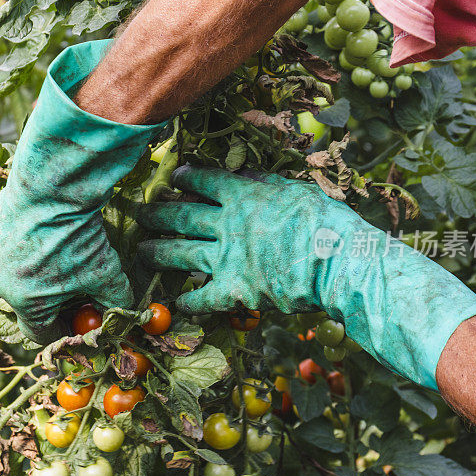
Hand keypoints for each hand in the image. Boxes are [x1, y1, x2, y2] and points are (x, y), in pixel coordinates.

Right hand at [0, 40, 164, 343]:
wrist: (50, 184)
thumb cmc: (77, 233)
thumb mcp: (105, 271)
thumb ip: (115, 300)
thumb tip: (123, 314)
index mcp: (26, 304)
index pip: (41, 333)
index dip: (63, 329)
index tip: (80, 317)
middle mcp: (0, 285)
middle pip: (29, 303)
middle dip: (53, 297)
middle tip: (76, 280)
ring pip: (16, 274)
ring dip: (36, 269)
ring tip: (60, 247)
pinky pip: (4, 248)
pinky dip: (22, 244)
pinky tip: (41, 228)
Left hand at [136, 166, 475, 388]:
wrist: (337, 261)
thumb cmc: (324, 220)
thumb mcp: (293, 189)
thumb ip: (263, 182)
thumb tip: (242, 174)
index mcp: (241, 195)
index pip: (202, 181)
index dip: (184, 178)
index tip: (173, 178)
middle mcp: (225, 224)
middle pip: (180, 216)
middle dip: (156, 214)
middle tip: (138, 213)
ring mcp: (226, 258)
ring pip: (180, 253)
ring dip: (158, 252)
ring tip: (142, 251)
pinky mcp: (234, 290)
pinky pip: (202, 297)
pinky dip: (188, 300)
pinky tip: (176, 302)